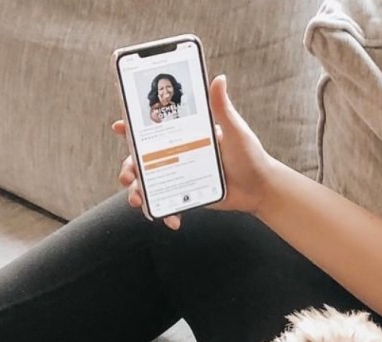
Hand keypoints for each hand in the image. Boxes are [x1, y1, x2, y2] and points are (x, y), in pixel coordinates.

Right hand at [114, 75, 275, 229]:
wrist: (261, 188)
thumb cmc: (250, 155)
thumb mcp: (236, 131)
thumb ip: (222, 108)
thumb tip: (219, 79)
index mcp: (184, 135)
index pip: (152, 129)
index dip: (132, 127)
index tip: (119, 127)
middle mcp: (177, 154)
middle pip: (142, 159)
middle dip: (128, 168)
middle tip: (127, 175)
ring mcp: (179, 176)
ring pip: (149, 183)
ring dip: (138, 193)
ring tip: (137, 199)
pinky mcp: (186, 195)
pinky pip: (168, 205)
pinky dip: (165, 213)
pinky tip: (172, 221)